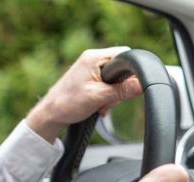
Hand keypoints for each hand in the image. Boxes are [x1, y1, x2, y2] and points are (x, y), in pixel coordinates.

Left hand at [26, 47, 141, 142]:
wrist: (50, 114)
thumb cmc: (67, 103)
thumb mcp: (98, 97)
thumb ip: (122, 90)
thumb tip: (142, 85)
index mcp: (94, 57)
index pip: (125, 54)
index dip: (132, 71)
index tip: (130, 87)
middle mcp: (92, 59)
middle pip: (121, 69)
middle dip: (120, 88)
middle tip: (109, 101)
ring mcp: (90, 68)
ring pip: (115, 79)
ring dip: (112, 95)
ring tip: (101, 105)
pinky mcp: (90, 78)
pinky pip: (107, 85)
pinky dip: (106, 97)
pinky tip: (99, 106)